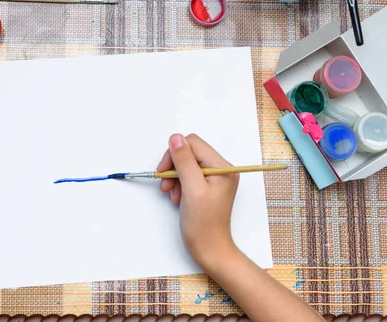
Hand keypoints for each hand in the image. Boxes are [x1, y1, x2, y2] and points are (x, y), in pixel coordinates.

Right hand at [158, 134, 238, 269]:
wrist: (209, 249)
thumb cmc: (203, 224)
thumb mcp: (192, 189)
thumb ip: (184, 161)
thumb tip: (175, 137)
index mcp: (223, 167)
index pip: (193, 144)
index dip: (175, 154)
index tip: (164, 171)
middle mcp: (221, 169)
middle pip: (189, 152)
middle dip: (174, 166)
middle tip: (165, 184)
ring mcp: (215, 178)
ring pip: (186, 163)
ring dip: (174, 176)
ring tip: (171, 193)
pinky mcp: (207, 186)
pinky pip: (188, 174)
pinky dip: (178, 183)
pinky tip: (176, 197)